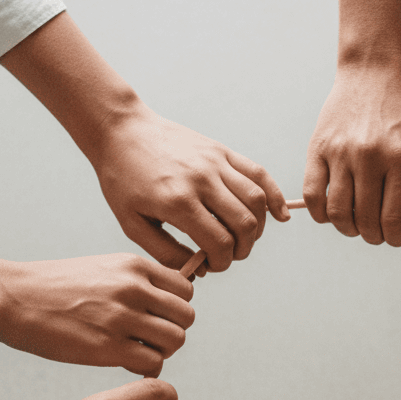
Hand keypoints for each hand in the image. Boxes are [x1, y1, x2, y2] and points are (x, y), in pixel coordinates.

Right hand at [0, 248, 193, 374]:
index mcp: (134, 266)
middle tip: (149, 338)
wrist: (13, 298)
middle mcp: (134, 288)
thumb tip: (168, 305)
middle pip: (186, 316)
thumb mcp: (103, 268)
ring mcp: (123, 317)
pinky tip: (127, 363)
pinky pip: (153, 362)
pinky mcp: (109, 347)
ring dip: (161, 351)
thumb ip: (137, 282)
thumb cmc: (55, 287)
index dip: (175, 307)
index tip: (157, 317)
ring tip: (138, 350)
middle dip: (172, 330)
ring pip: (175, 340)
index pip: (186, 289)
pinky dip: (146, 367)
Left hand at [96, 104, 288, 272]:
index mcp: (178, 202)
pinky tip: (279, 214)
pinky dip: (274, 195)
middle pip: (245, 224)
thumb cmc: (123, 180)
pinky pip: (258, 174)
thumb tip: (199, 269)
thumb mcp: (132, 223)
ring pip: (257, 201)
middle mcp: (202, 180)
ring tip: (246, 237)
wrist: (121, 130)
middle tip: (230, 255)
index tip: (213, 265)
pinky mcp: (221, 150)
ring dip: (258, 227)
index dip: (222, 262)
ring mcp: (215, 162)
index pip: (220, 243)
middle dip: (243, 249)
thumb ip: (166, 252)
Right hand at [303, 65, 400, 245]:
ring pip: (338, 214)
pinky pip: (312, 196)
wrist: (376, 70)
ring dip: (348, 228)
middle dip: (374, 236)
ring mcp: (341, 151)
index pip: (395, 222)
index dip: (395, 239)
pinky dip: (322, 214)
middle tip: (378, 228)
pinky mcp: (317, 148)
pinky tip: (333, 210)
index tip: (396, 234)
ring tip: (357, 220)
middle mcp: (371, 155)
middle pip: (366, 223)